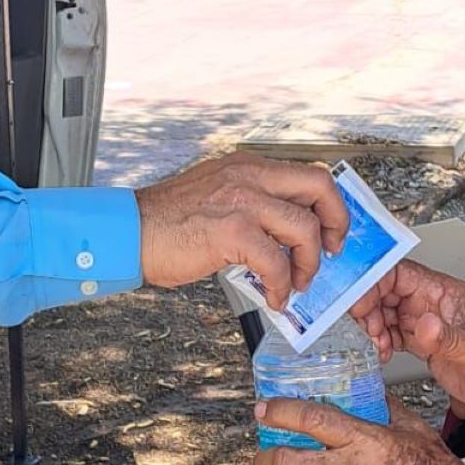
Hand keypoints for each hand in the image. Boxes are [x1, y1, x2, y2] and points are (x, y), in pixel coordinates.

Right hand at [136, 153, 346, 308]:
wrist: (129, 232)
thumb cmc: (167, 222)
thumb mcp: (217, 196)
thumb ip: (252, 205)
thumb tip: (284, 234)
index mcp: (247, 166)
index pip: (309, 173)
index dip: (330, 204)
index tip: (331, 230)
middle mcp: (249, 175)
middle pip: (319, 186)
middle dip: (336, 223)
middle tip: (331, 251)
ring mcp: (241, 201)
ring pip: (304, 228)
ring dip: (308, 264)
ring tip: (294, 284)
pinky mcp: (231, 232)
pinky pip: (276, 262)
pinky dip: (282, 286)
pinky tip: (274, 297)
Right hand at [354, 260, 464, 417]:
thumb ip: (448, 338)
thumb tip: (422, 324)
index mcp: (446, 294)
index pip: (400, 274)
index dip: (375, 284)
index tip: (361, 303)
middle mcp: (435, 304)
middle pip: (387, 291)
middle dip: (369, 308)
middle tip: (368, 330)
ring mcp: (429, 323)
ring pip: (387, 312)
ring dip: (374, 326)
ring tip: (378, 344)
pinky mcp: (426, 343)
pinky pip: (393, 333)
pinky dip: (382, 341)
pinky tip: (384, 353)